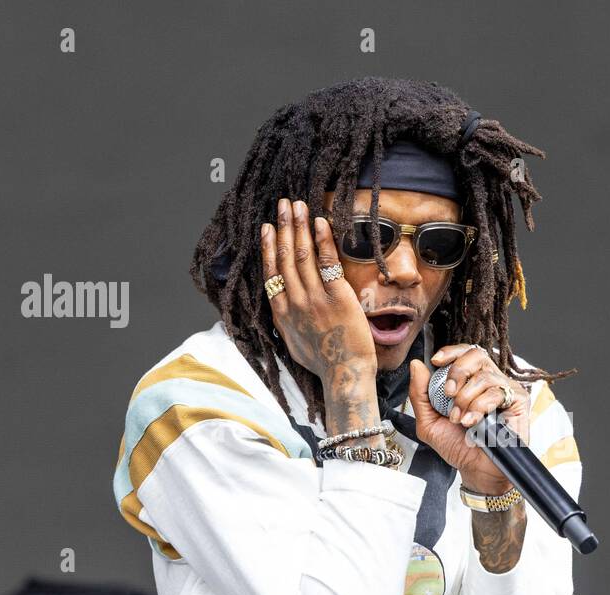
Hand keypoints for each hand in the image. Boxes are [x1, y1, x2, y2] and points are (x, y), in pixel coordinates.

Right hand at [261, 198, 375, 380]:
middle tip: (283, 203)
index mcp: (282, 313)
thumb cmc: (323, 362)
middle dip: (282, 226)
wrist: (344, 374)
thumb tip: (283, 311)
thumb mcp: (294, 343)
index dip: (267, 246)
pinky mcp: (337, 296)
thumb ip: (288, 322)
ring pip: (301, 254)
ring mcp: (314, 298)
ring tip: (297, 205)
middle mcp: (294, 301)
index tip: (266, 227)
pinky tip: (319, 222)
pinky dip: (322, 239)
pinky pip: (328, 262)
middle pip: (284, 256)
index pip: (270, 272)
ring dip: (299, 226)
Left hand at [407, 344, 530, 494]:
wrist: (475, 470)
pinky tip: (473, 423)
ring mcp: (505, 389)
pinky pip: (496, 392)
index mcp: (470, 381)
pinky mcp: (518, 400)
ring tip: (460, 420)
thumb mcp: (429, 421)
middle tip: (449, 396)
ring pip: (483, 377)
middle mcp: (489, 381)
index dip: (451, 352)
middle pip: (475, 355)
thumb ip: (419, 394)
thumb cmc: (457, 447)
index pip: (464, 353)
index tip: (437, 361)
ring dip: (465, 399)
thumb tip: (417, 365)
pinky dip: (479, 407)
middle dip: (456, 373)